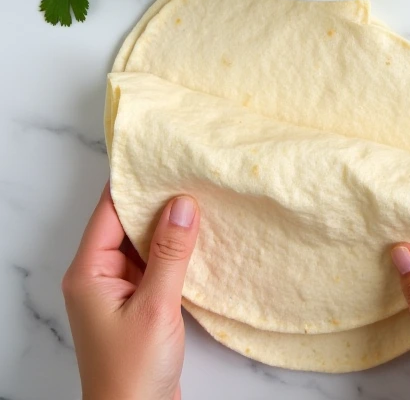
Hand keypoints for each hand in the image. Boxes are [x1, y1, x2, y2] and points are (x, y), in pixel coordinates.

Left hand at [62, 184, 199, 399]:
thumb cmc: (133, 371)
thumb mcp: (156, 306)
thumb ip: (170, 252)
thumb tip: (183, 201)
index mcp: (88, 272)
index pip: (110, 210)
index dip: (136, 180)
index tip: (165, 152)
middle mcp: (98, 276)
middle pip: (126, 222)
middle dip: (158, 197)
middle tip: (194, 167)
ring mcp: (118, 290)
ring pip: (144, 241)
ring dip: (170, 223)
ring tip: (205, 192)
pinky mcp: (138, 304)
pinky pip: (156, 262)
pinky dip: (176, 247)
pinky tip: (202, 234)